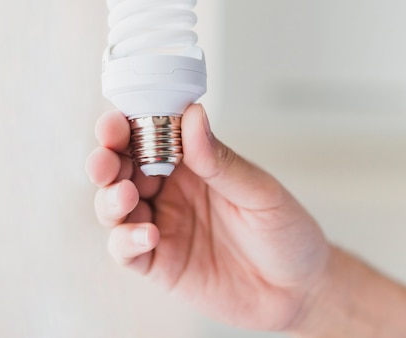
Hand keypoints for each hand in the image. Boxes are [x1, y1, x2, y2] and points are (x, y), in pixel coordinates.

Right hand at [85, 104, 330, 330]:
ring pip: (115, 207)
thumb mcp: (260, 192)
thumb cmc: (286, 232)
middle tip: (106, 159)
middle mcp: (172, 192)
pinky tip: (147, 236)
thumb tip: (193, 116)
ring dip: (110, 199)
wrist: (299, 288)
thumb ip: (221, 161)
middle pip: (123, 169)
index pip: (151, 136)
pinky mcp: (160, 263)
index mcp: (194, 164)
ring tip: (125, 196)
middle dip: (107, 160)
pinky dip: (126, 241)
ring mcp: (163, 226)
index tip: (116, 121)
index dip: (128, 126)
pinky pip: (128, 251)